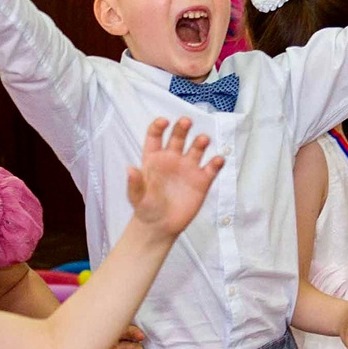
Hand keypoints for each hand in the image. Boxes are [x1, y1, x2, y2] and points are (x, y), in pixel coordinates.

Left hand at [123, 116, 224, 240]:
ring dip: (200, 142)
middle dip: (182, 128)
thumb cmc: (146, 208)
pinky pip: (211, 168)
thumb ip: (134, 183)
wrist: (160, 226)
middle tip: (186, 121)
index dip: (159, 126)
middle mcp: (172, 159)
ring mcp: (188, 168)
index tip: (164, 122)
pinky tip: (217, 160)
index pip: (155, 136)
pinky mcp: (202, 181)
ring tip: (203, 140)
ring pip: (197, 148)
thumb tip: (129, 168)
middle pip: (178, 137)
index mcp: (154, 158)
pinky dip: (216, 163)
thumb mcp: (137, 197)